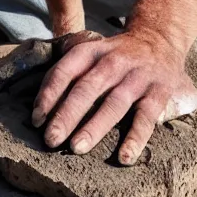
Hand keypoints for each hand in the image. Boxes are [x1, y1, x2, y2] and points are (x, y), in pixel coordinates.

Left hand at [32, 30, 196, 164]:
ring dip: (94, 127)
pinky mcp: (159, 92)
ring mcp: (137, 76)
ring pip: (114, 103)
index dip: (49, 95)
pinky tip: (124, 158)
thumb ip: (67, 72)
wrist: (160, 38)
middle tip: (51, 139)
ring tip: (77, 148)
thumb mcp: (90, 51)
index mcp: (91, 51)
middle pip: (86, 89)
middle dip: (66, 115)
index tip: (36, 120)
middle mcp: (113, 61)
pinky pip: (146, 117)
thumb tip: (38, 108)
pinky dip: (136, 138)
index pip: (65, 71)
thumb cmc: (114, 56)